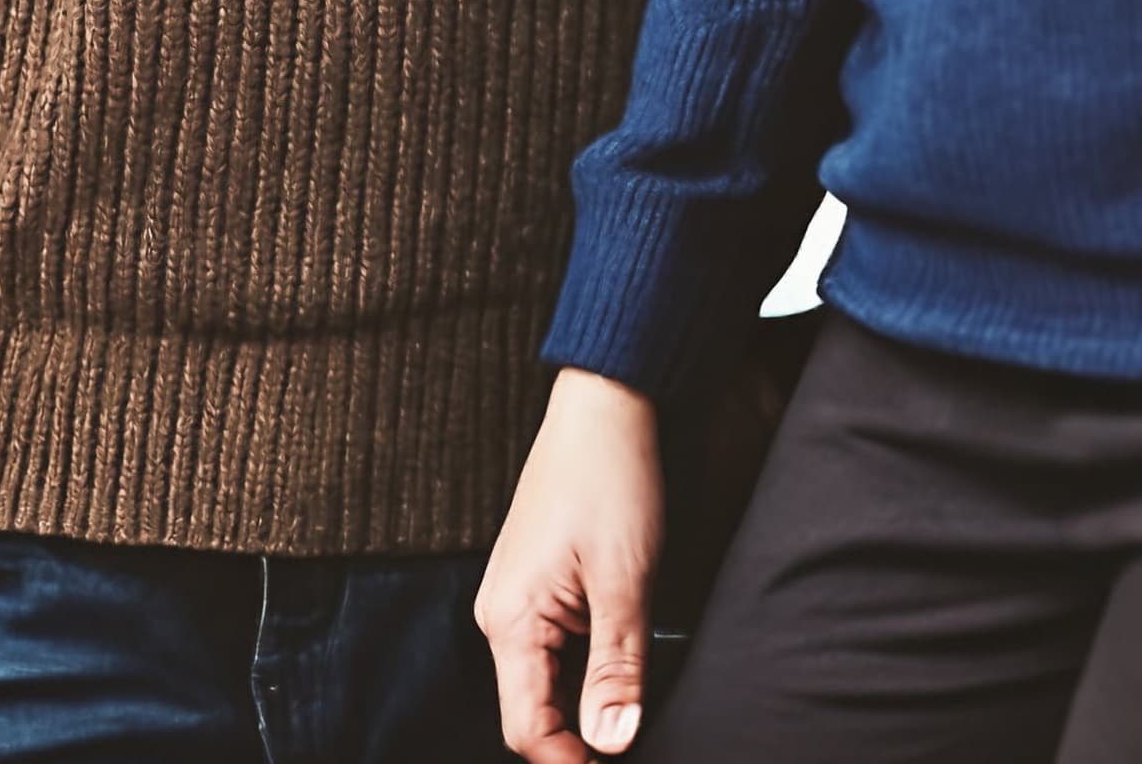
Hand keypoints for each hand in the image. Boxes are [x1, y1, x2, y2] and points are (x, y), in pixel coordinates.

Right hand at [477, 368, 664, 762]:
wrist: (603, 411)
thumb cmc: (611, 482)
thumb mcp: (627, 582)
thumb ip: (616, 669)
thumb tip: (613, 742)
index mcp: (511, 620)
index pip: (525, 728)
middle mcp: (501, 616)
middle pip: (530, 714)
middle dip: (578, 744)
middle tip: (640, 747)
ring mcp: (516, 602)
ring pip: (543, 687)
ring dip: (583, 713)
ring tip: (635, 719)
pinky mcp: (537, 590)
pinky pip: (552, 655)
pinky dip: (583, 679)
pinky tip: (620, 680)